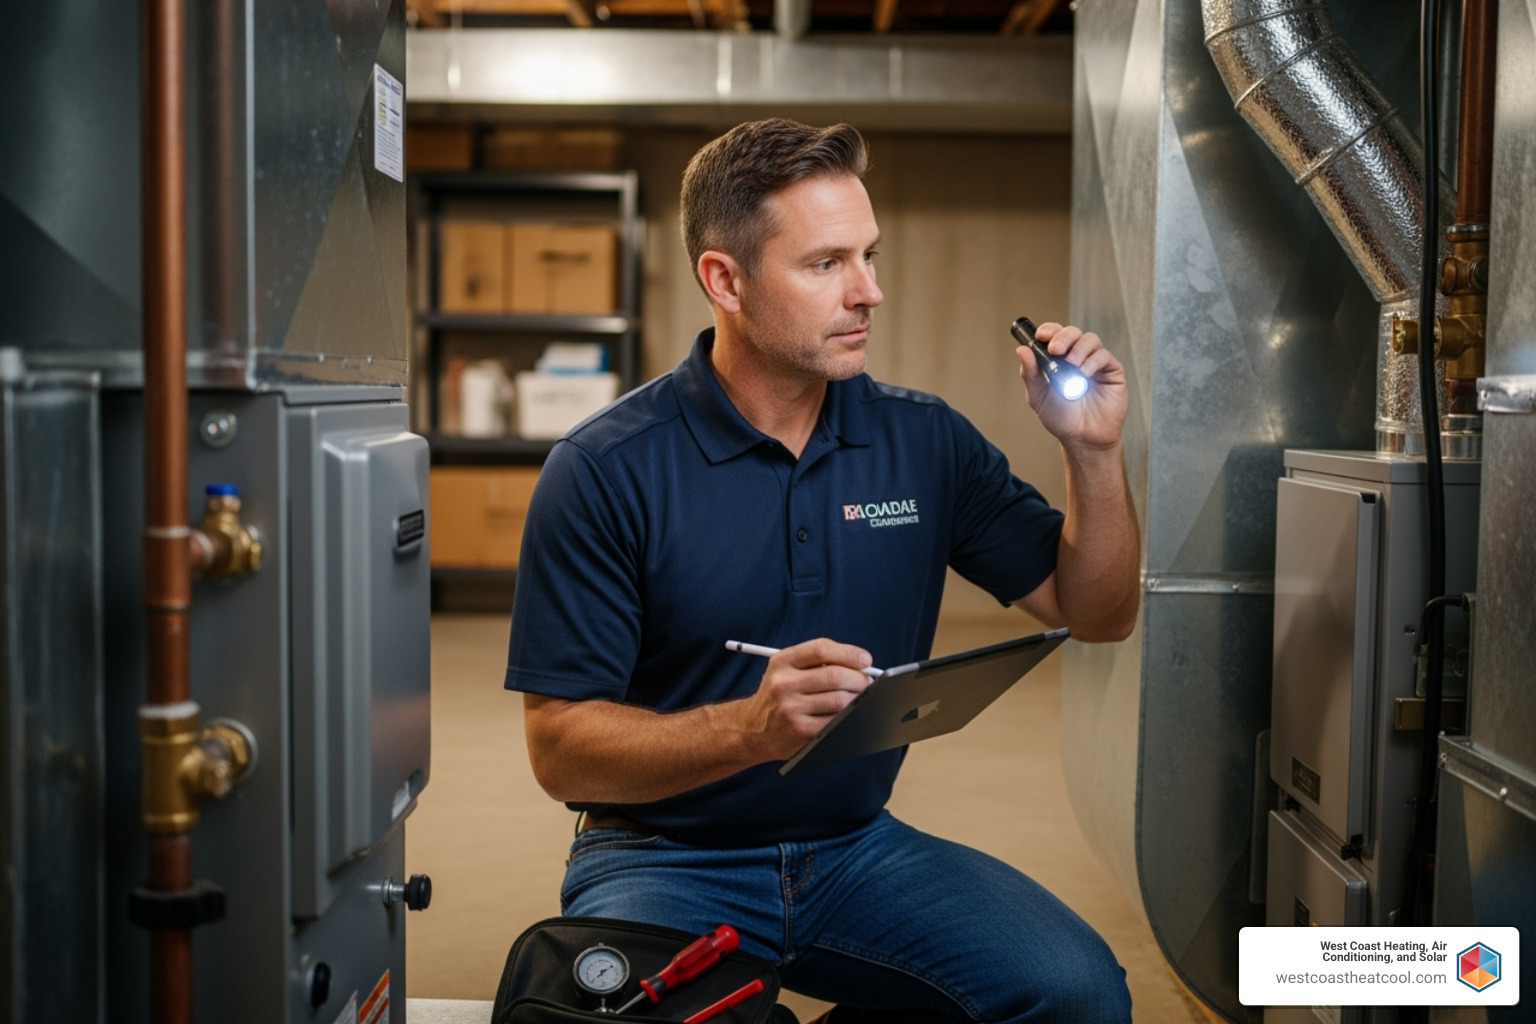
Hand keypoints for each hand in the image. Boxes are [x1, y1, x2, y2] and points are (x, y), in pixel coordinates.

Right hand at [739, 638, 873, 760]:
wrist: (752, 728)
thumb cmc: (779, 694)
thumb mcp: (786, 669)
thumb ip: (817, 662)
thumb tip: (862, 663)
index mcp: (782, 661)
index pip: (821, 649)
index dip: (849, 653)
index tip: (865, 659)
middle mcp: (784, 684)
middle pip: (835, 676)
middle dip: (859, 678)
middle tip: (867, 681)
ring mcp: (791, 709)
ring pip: (840, 700)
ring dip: (857, 698)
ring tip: (859, 697)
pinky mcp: (801, 731)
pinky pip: (836, 721)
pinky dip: (849, 716)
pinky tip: (849, 713)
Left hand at [1014, 322, 1128, 451]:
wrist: (1082, 438)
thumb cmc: (1061, 418)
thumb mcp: (1039, 396)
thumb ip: (1030, 374)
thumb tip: (1022, 350)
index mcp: (1059, 359)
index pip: (1055, 335)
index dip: (1049, 330)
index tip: (1040, 335)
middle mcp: (1078, 356)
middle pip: (1073, 332)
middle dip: (1063, 337)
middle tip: (1055, 349)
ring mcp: (1095, 362)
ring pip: (1090, 339)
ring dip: (1078, 349)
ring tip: (1071, 366)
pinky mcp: (1112, 371)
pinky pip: (1104, 356)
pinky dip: (1092, 362)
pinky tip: (1084, 375)